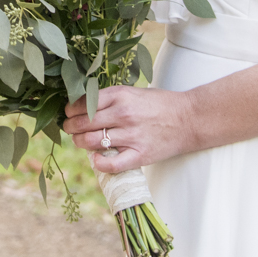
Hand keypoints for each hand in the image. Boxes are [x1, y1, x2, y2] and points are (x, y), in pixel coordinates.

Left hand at [63, 85, 199, 174]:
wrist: (189, 119)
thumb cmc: (159, 104)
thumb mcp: (133, 92)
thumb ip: (110, 99)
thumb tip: (82, 106)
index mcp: (120, 95)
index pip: (83, 103)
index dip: (70, 110)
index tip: (68, 113)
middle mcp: (123, 114)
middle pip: (82, 123)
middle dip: (70, 127)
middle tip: (69, 128)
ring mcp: (131, 136)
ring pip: (91, 142)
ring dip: (79, 142)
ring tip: (80, 141)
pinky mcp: (139, 155)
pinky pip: (111, 164)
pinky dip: (99, 164)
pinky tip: (96, 160)